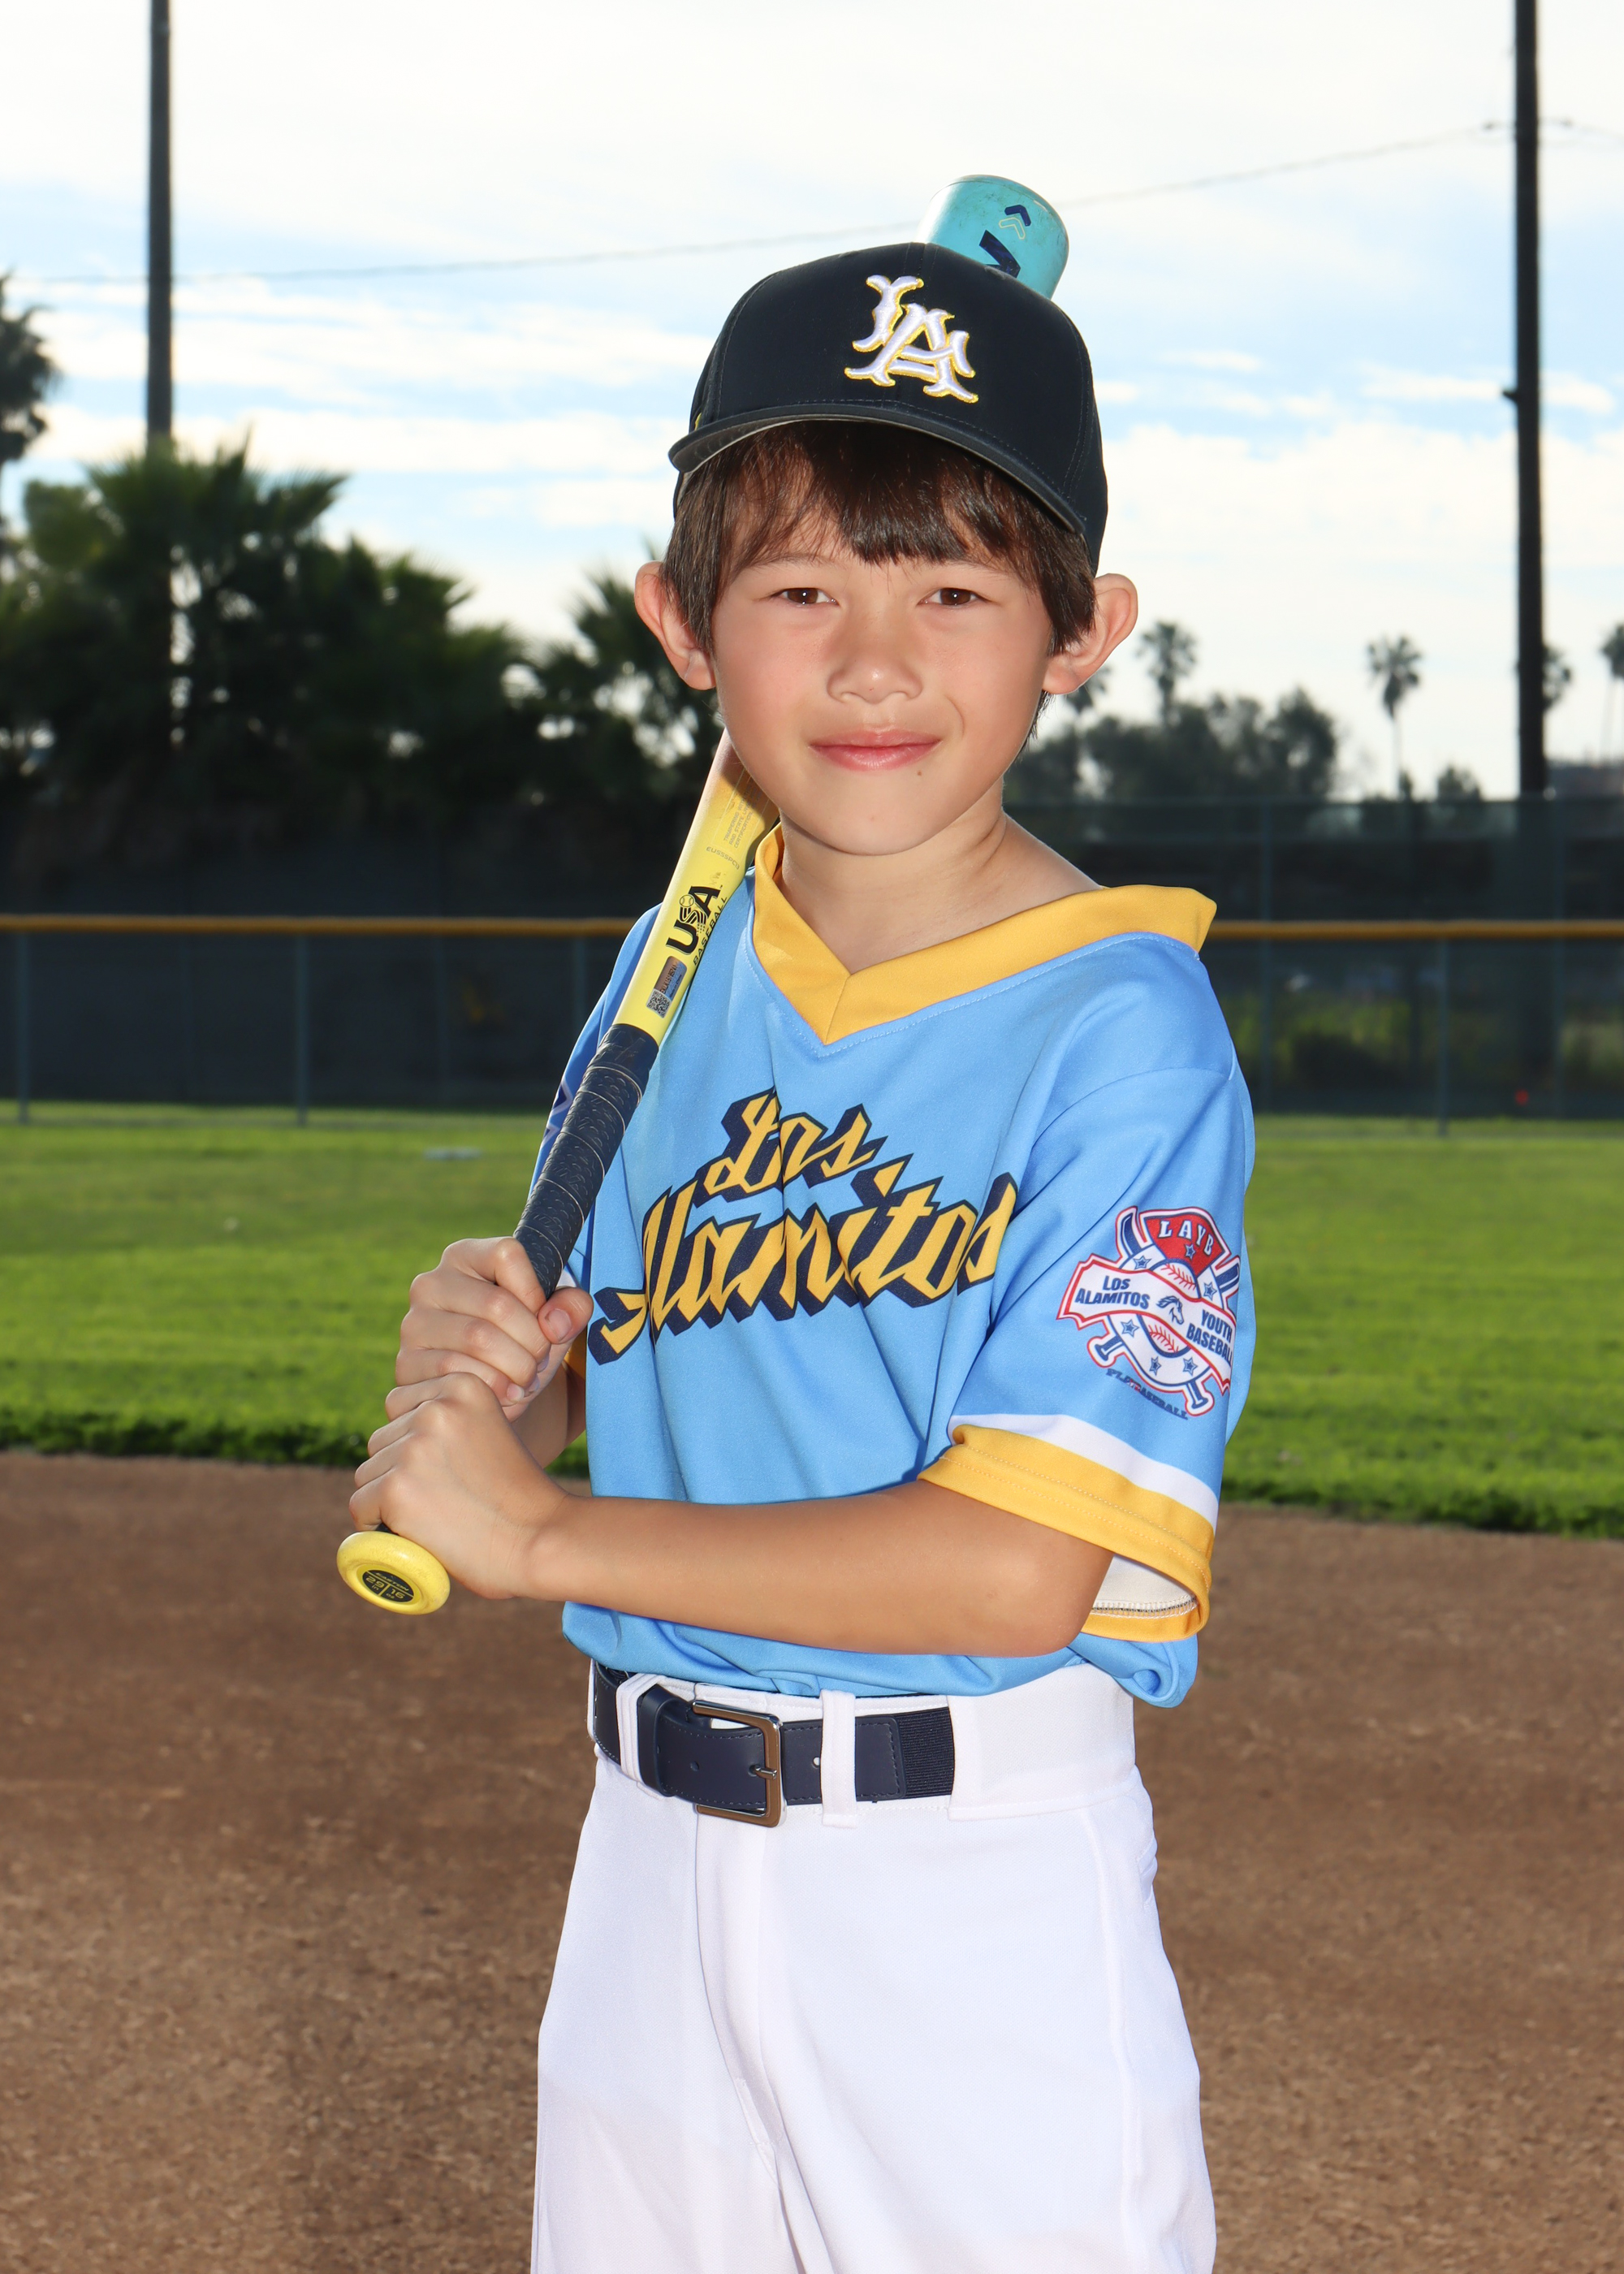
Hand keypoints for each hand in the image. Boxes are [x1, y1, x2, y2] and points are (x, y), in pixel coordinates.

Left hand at [350, 1373, 573, 1600]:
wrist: (543, 1539)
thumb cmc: (521, 1498)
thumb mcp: (491, 1431)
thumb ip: (453, 1423)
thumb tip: (402, 1437)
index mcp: (463, 1384)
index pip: (400, 1405)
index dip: (413, 1442)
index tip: (444, 1470)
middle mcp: (435, 1408)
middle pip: (381, 1440)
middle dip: (399, 1470)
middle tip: (442, 1500)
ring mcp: (414, 1447)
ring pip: (368, 1473)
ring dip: (388, 1498)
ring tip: (434, 1517)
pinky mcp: (396, 1488)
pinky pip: (361, 1506)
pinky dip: (376, 1524)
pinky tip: (410, 1532)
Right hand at [392, 1236, 593, 1416]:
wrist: (495, 1394)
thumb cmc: (525, 1344)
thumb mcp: (557, 1322)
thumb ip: (572, 1307)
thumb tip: (554, 1324)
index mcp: (465, 1256)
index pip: (507, 1254)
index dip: (536, 1293)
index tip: (544, 1320)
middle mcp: (430, 1283)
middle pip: (497, 1304)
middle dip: (533, 1342)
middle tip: (540, 1363)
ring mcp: (414, 1323)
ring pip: (478, 1340)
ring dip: (516, 1368)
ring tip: (526, 1380)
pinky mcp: (406, 1363)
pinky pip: (456, 1372)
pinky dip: (492, 1388)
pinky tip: (504, 1394)